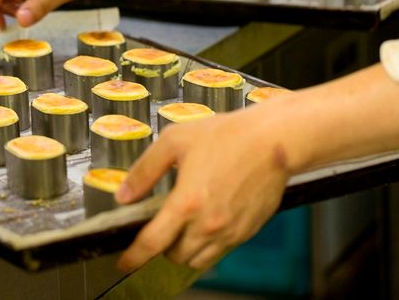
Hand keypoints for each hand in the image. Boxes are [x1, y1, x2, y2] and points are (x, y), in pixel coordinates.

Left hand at [115, 112, 290, 271]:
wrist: (274, 141)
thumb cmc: (227, 135)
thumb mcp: (174, 141)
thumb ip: (145, 171)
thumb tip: (124, 195)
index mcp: (186, 202)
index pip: (152, 243)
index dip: (133, 257)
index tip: (125, 263)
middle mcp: (208, 224)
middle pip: (175, 256)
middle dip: (161, 248)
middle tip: (160, 228)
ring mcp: (230, 232)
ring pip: (198, 261)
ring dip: (184, 251)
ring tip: (182, 228)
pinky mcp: (247, 232)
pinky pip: (220, 253)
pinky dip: (207, 247)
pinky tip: (206, 223)